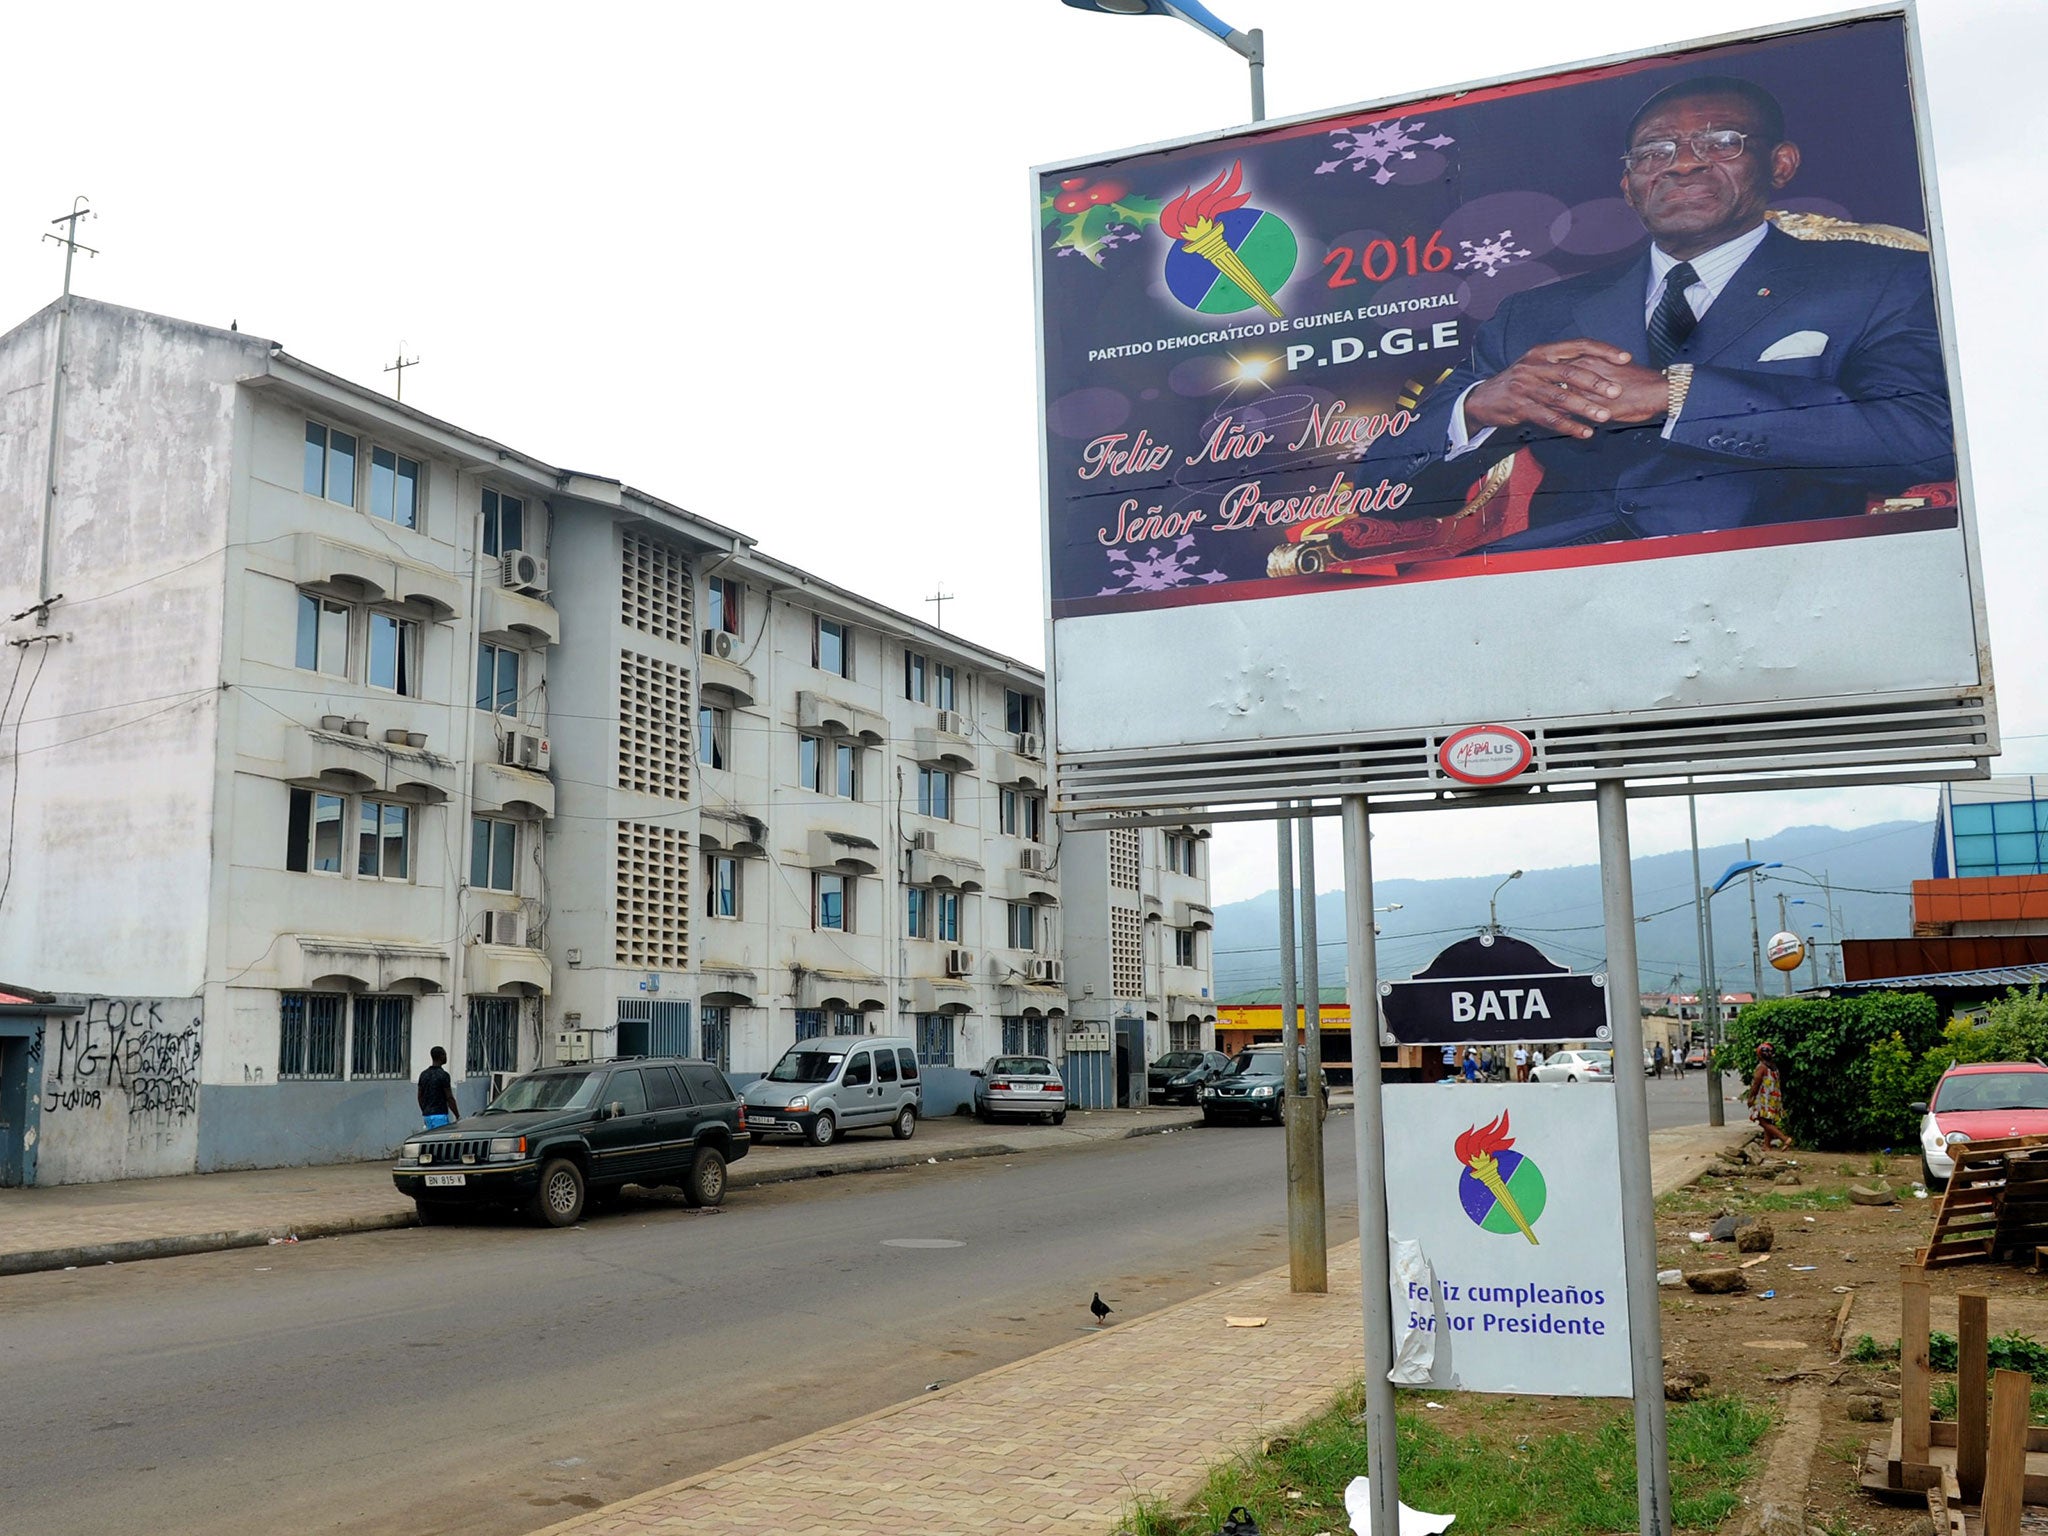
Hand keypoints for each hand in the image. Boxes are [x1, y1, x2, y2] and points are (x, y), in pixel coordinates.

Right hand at [1462, 340, 1667, 438]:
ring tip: (1604, 416)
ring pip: (1560, 396)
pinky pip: (1548, 418)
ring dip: (1585, 407)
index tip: (1625, 358)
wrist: (1482, 399)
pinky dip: (1568, 426)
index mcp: (1543, 351)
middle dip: (1597, 382)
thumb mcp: (1537, 366)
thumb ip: (1562, 365)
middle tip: (1617, 391)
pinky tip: (1584, 432)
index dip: (1604, 350)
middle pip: (1571, 371)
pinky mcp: (1519, 407)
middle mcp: (1534, 365)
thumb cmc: (1518, 382)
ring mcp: (1525, 386)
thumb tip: (1597, 367)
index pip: (1579, 345)